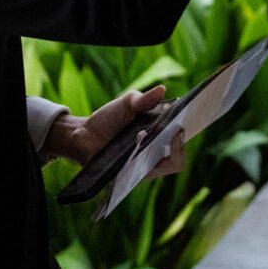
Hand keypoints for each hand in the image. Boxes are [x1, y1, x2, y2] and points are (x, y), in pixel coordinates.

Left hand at [46, 86, 186, 178]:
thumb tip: (162, 90)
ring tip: (140, 134)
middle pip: (176, 162)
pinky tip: (131, 142)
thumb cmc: (110, 118)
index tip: (179, 124)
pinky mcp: (125, 178)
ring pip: (158, 169)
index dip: (184, 138)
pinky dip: (137, 159)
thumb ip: (144, 99)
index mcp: (159, 139)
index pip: (180, 145)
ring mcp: (140, 170)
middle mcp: (153, 157)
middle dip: (175, 146)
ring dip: (153, 149)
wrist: (84, 132)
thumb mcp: (127, 103)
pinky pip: (137, 175)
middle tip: (168, 132)